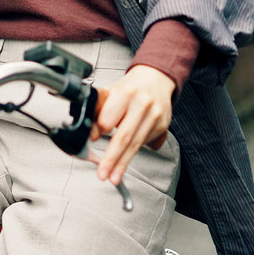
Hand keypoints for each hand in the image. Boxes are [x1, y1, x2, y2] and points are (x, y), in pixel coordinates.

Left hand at [89, 65, 174, 185]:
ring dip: (123, 163)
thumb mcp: (110, 91)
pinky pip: (145, 144)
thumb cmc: (130, 87)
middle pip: (124, 136)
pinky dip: (133, 153)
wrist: (156, 77)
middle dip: (112, 158)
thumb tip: (92, 134)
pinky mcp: (162, 126)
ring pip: (136, 144)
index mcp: (125, 92)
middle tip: (103, 173)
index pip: (110, 118)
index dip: (99, 130)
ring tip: (113, 176)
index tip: (91, 141)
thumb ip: (98, 110)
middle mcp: (142, 104)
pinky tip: (124, 161)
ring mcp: (155, 116)